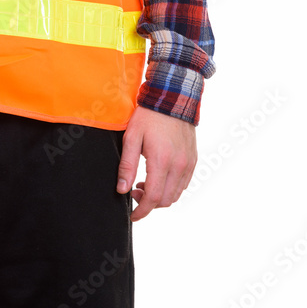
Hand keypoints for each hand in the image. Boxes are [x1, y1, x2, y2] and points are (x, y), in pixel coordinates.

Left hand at [116, 106, 196, 221]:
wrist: (172, 98)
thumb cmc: (149, 116)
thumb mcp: (131, 137)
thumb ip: (127, 165)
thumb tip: (122, 190)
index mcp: (161, 161)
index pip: (152, 197)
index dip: (141, 211)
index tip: (133, 215)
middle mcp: (178, 166)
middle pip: (165, 200)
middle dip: (148, 204)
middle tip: (134, 192)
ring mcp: (188, 164)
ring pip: (176, 194)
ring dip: (160, 197)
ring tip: (144, 184)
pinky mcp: (193, 160)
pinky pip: (183, 184)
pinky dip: (171, 188)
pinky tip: (159, 177)